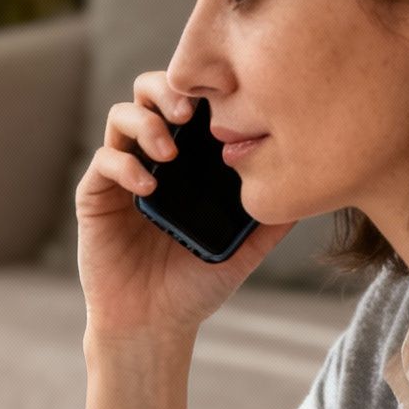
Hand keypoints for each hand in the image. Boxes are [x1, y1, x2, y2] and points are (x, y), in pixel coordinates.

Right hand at [74, 72, 291, 341]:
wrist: (154, 323)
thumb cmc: (196, 285)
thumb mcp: (246, 247)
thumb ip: (273, 215)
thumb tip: (314, 181)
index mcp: (187, 159)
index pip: (191, 100)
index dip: (204, 86)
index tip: (228, 96)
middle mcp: (151, 156)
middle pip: (149, 91)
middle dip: (168, 89)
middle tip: (190, 110)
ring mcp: (121, 173)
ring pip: (120, 116)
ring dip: (145, 122)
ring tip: (169, 150)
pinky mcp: (95, 196)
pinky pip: (104, 161)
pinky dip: (125, 164)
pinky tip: (148, 187)